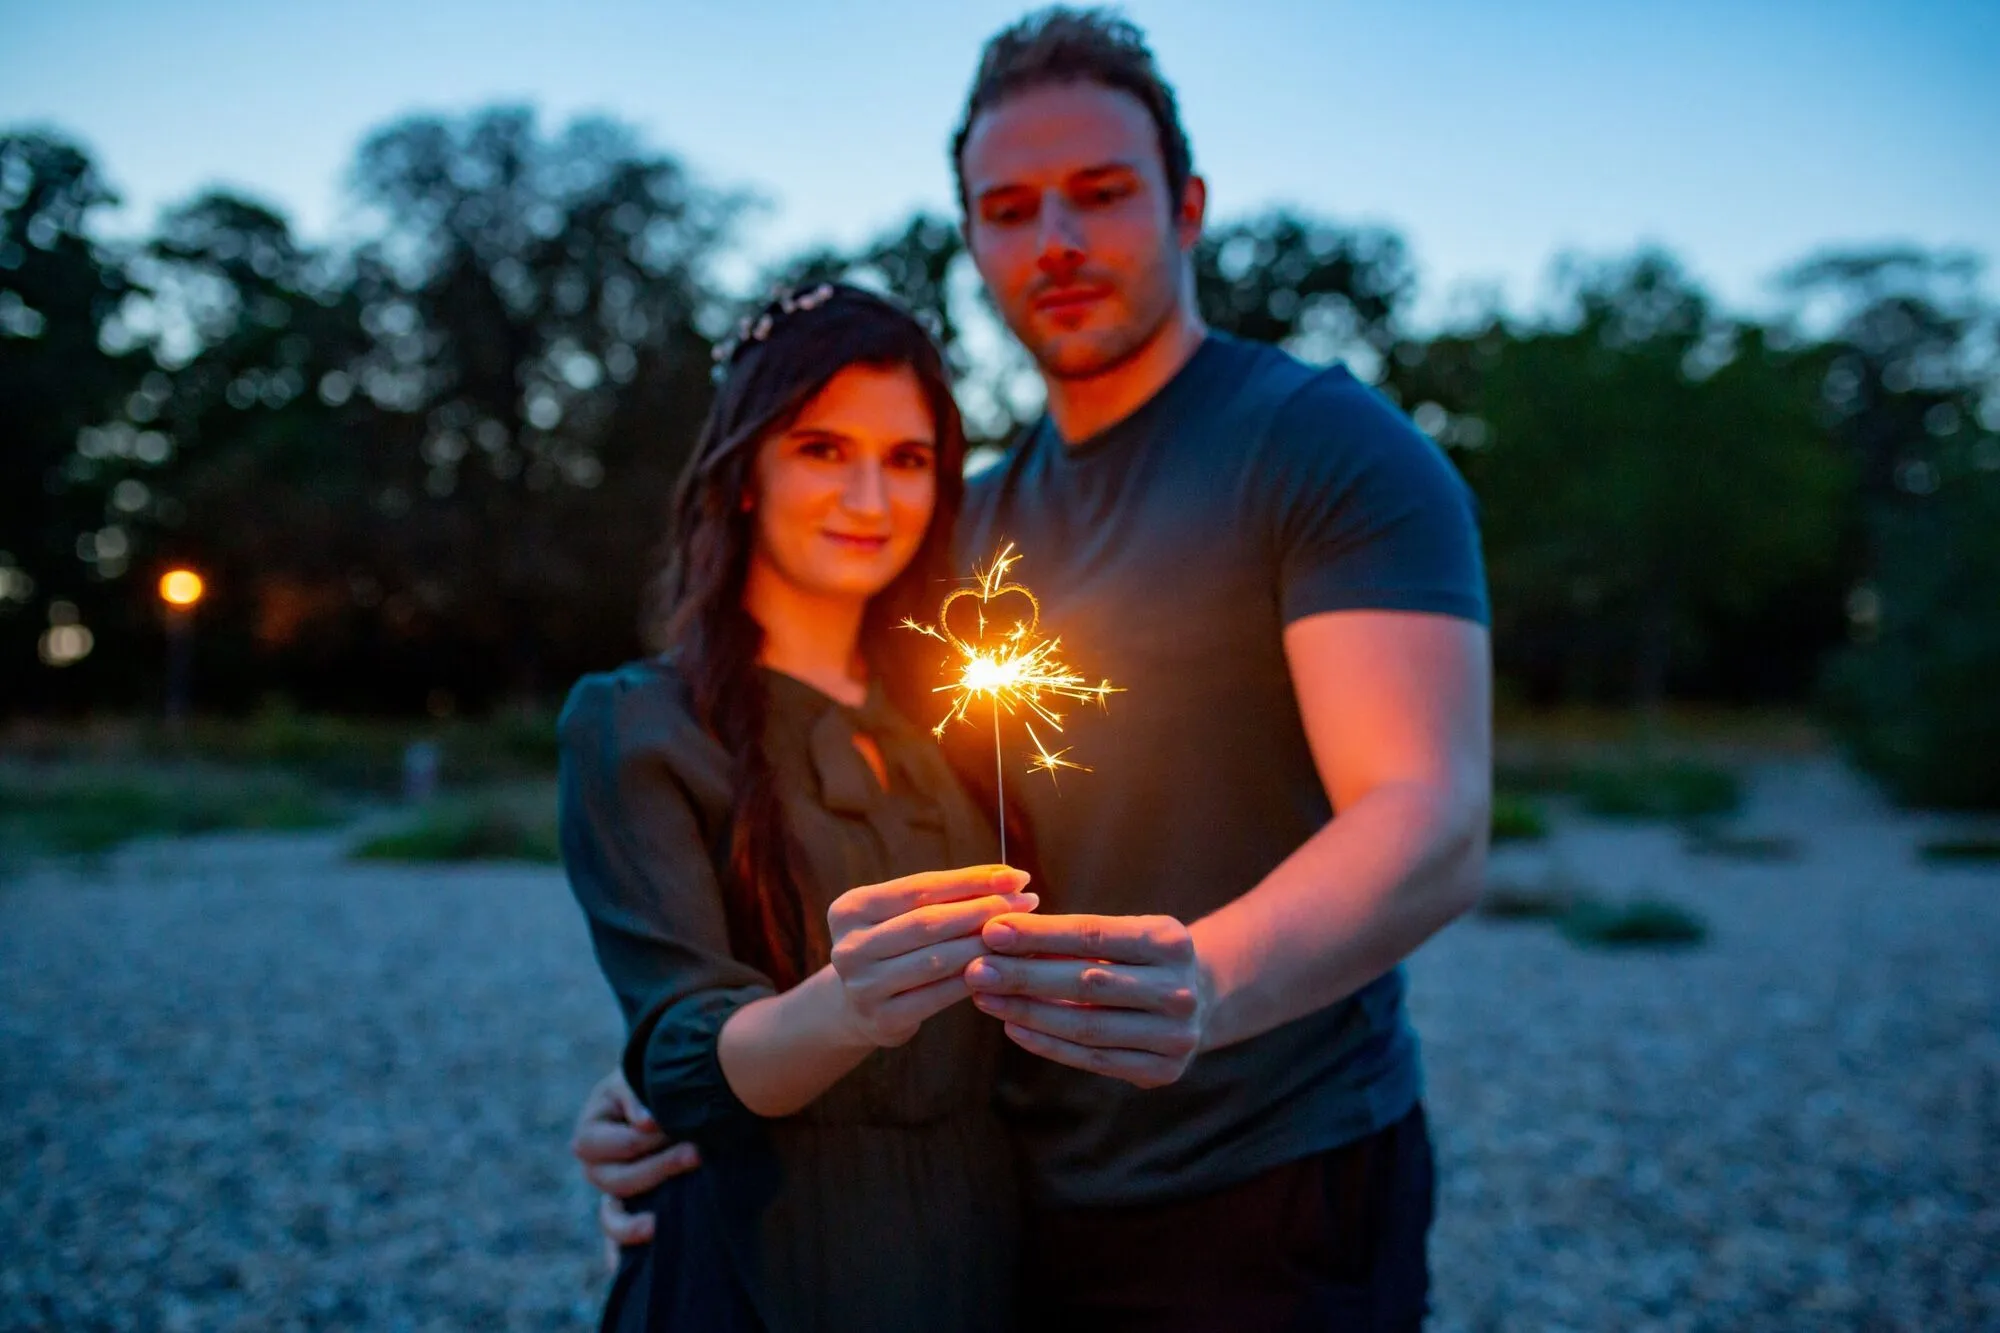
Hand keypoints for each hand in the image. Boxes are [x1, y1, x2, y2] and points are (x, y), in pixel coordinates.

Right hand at [571, 1068, 702, 1260]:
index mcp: (592, 1130)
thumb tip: (646, 1125)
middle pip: (614, 1181)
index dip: (642, 1141)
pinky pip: (617, 1239)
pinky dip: (619, 1253)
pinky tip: (623, 1269)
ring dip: (633, 1223)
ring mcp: (612, 1192)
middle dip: (657, 1169)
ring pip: (611, 1217)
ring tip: (657, 1225)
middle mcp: (596, 1166)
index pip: (609, 1145)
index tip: (672, 1126)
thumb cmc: (654, 1080)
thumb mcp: (640, 1076)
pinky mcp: (631, 1208)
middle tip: (697, 1154)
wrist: (672, 1089)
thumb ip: (637, 1096)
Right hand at [827, 865, 1035, 1047]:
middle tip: (1027, 902)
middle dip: (984, 909)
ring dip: (985, 945)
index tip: (1015, 876)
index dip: (971, 880)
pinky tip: (1003, 967)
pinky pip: (940, 995)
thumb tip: (1009, 878)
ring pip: (937, 960)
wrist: (857, 1005)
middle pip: (928, 922)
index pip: (920, 887)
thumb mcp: (903, 915)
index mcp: (851, 908)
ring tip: (1021, 934)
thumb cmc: (895, 947)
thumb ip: (946, 896)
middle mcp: (849, 947)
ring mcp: (863, 986)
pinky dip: (975, 978)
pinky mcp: (883, 1019)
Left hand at [966, 913, 1205, 1088]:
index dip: (1039, 935)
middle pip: (1086, 982)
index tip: (992, 932)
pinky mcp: (1162, 1071)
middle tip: (976, 970)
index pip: (1092, 936)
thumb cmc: (1142, 957)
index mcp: (1170, 941)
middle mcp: (1179, 990)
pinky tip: (1014, 1027)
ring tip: (984, 998)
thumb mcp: (1123, 933)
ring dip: (1027, 1012)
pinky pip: (1093, 1059)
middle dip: (1024, 975)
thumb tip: (998, 936)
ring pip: (1086, 1025)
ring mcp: (1175, 1035)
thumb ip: (1070, 936)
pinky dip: (1049, 1044)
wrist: (1202, 997)